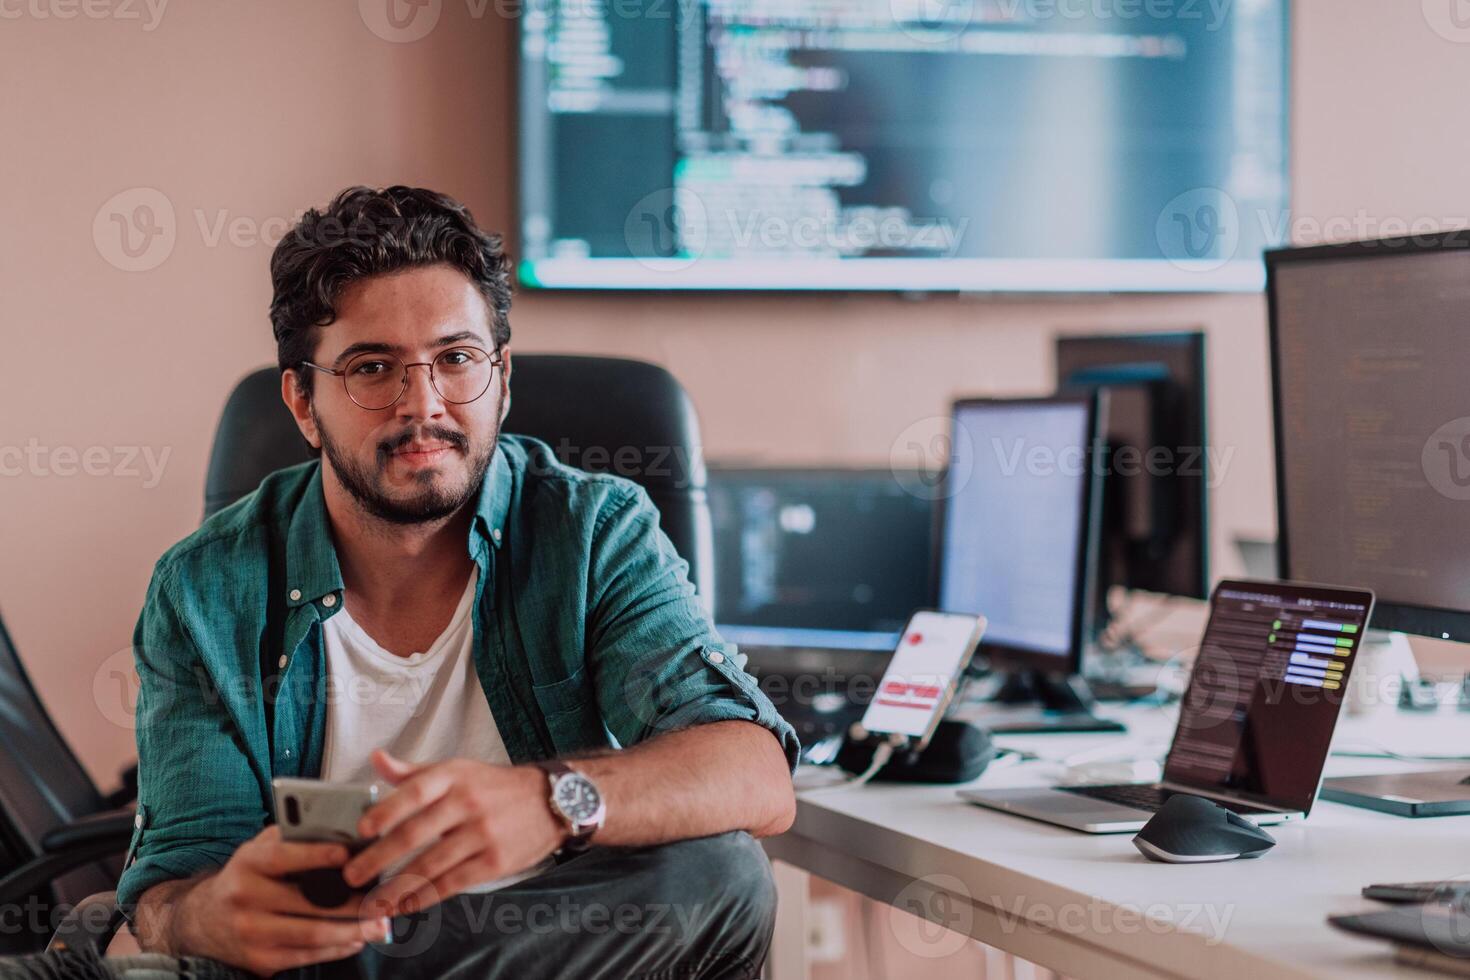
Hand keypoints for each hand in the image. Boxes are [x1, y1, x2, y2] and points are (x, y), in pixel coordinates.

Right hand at [171, 825, 390, 975]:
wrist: (201, 922)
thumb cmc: (247, 877)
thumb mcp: (258, 850)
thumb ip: (292, 838)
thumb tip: (341, 827)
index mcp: (248, 863)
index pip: (284, 856)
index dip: (317, 855)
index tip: (350, 855)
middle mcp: (244, 898)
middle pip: (307, 902)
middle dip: (352, 904)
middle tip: (384, 900)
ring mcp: (251, 932)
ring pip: (311, 933)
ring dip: (352, 931)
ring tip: (380, 926)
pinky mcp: (259, 959)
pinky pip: (306, 955)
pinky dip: (336, 948)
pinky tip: (357, 940)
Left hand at [341, 749, 565, 914]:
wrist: (551, 801)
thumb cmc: (495, 786)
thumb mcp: (459, 769)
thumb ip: (414, 771)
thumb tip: (377, 759)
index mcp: (454, 776)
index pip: (414, 791)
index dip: (386, 810)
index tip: (361, 829)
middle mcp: (467, 802)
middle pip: (414, 834)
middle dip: (378, 859)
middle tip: (352, 875)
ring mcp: (482, 834)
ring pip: (430, 865)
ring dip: (396, 888)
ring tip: (373, 901)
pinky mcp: (494, 862)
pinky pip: (451, 883)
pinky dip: (424, 898)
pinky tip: (406, 905)